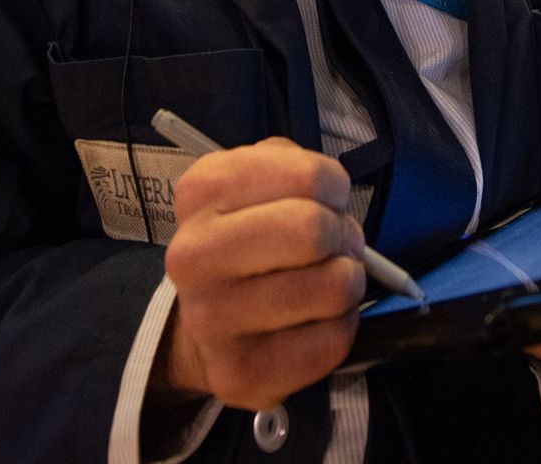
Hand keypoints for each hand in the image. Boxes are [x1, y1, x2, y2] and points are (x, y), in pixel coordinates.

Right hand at [154, 138, 366, 410]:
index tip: (324, 202)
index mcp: (200, 193)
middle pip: (314, 231)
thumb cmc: (247, 239)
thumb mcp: (258, 181)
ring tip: (328, 281)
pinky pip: (332, 341)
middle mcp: (192, 255)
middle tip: (334, 246)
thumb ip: (295, 168)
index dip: (335, 189)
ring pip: (331, 287)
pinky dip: (342, 326)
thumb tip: (335, 204)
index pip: (311, 177)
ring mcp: (210, 319)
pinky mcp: (238, 373)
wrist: (204, 323)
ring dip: (348, 282)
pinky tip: (318, 319)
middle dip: (343, 235)